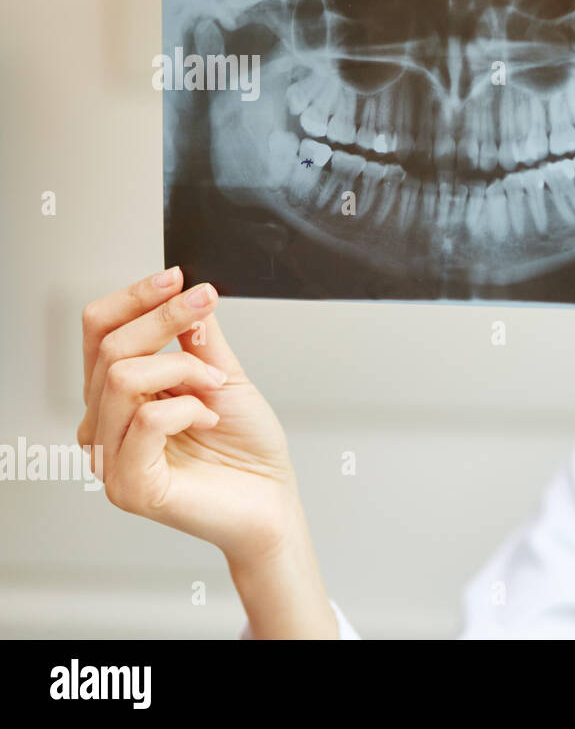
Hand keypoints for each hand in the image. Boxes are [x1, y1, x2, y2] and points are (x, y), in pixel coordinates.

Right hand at [78, 268, 299, 566]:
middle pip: (107, 347)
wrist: (272, 499)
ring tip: (216, 387)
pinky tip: (207, 420)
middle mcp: (106, 423)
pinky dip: (187, 408)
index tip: (177, 277)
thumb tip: (182, 292)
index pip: (99, 332)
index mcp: (119, 395)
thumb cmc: (247, 448)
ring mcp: (110, 457)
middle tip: (205, 306)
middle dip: (164, 319)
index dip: (134, 297)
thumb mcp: (224, 375)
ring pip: (122, 377)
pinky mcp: (130, 485)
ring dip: (183, 368)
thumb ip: (198, 338)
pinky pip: (146, 421)